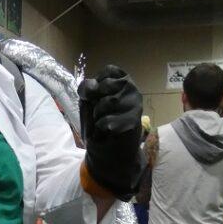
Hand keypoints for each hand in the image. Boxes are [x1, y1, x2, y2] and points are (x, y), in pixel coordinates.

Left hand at [79, 65, 143, 200]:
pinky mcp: (134, 121)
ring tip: (104, 123)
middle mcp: (131, 89)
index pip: (107, 72)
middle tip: (101, 113)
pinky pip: (106, 122)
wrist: (109, 150)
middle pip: (103, 88)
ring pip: (106, 104)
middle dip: (95, 103)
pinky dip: (100, 129)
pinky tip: (108, 132)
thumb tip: (91, 87)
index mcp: (121, 79)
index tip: (97, 97)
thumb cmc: (99, 122)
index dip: (96, 86)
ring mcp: (135, 104)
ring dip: (98, 117)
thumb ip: (87, 90)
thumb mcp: (87, 102)